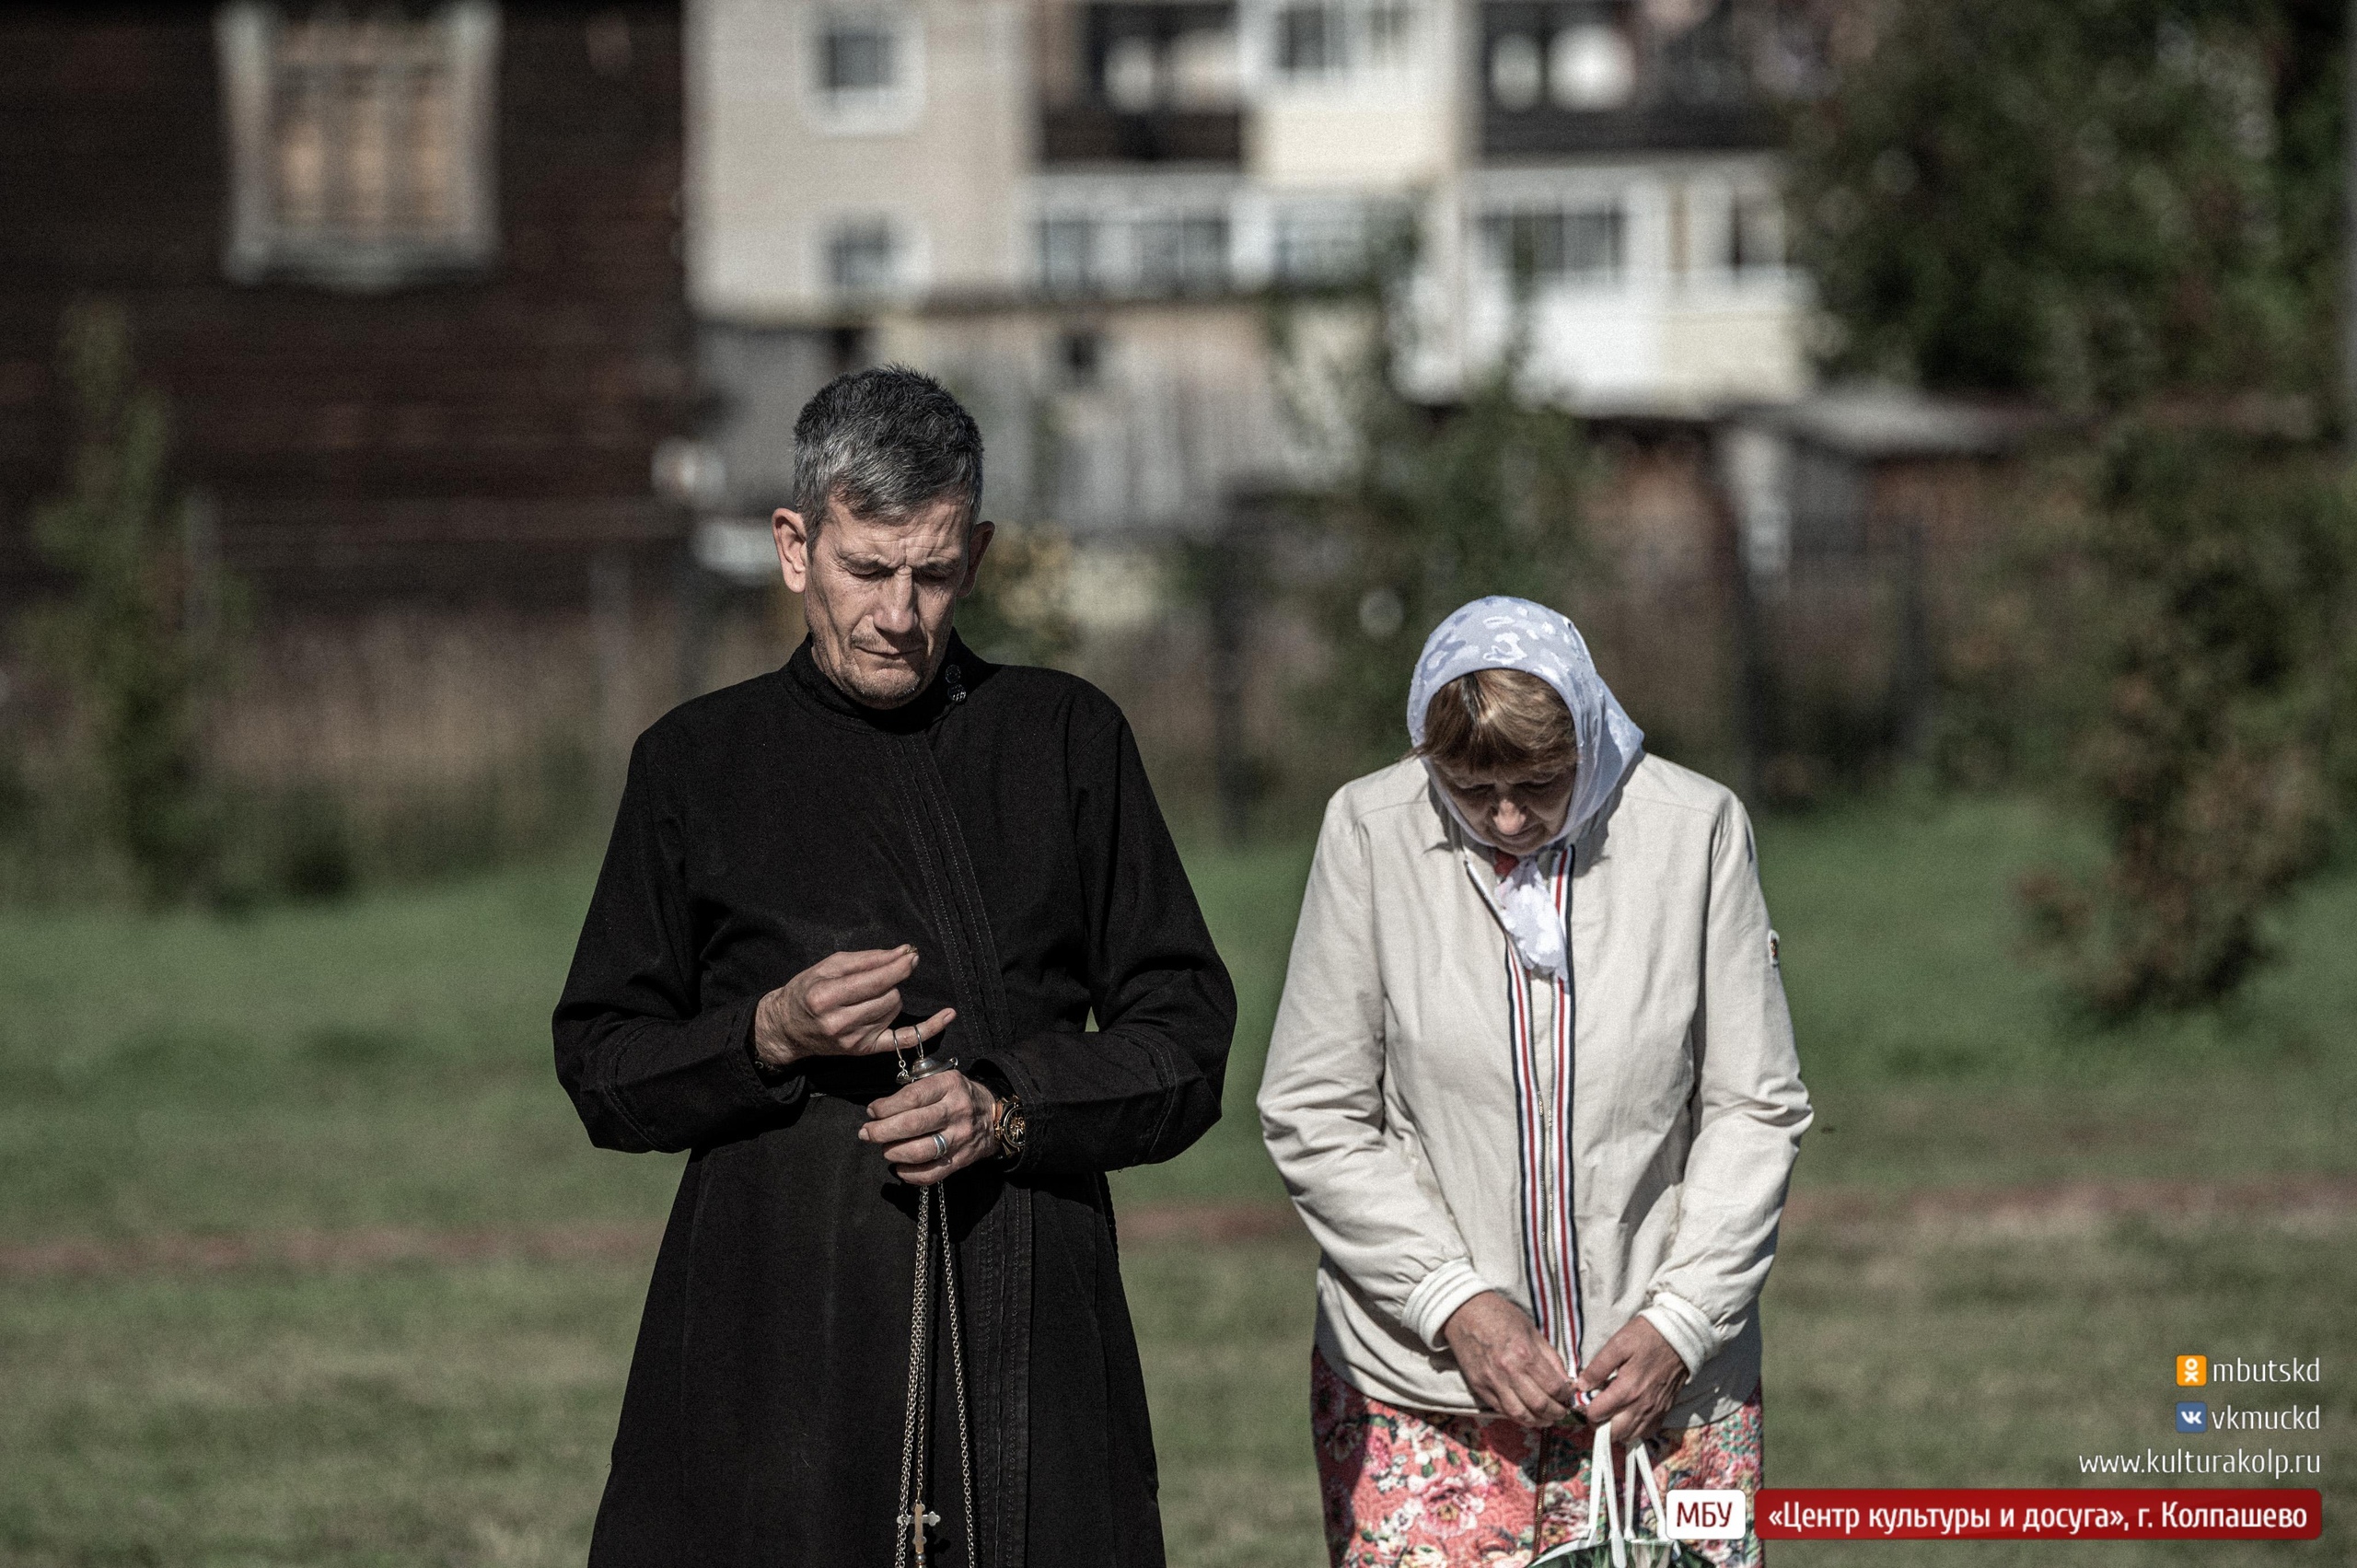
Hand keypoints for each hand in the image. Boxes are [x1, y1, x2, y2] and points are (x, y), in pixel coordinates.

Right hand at [752, 946, 955, 1069]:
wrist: (788, 1028)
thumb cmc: (806, 991)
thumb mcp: (829, 966)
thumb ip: (868, 959)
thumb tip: (904, 952)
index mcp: (827, 997)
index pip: (876, 980)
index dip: (898, 966)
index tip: (912, 955)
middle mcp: (840, 1022)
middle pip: (889, 995)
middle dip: (888, 982)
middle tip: (872, 980)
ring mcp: (853, 1040)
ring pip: (894, 1009)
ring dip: (889, 998)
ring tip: (866, 997)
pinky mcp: (864, 1050)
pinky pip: (904, 1040)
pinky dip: (929, 1028)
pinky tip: (948, 1014)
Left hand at [859, 1071, 1000, 1185]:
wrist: (996, 1117)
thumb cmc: (960, 1096)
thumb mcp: (944, 1079)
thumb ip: (916, 1088)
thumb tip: (880, 1109)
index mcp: (950, 1085)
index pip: (911, 1097)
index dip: (886, 1107)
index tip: (872, 1112)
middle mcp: (956, 1111)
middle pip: (912, 1125)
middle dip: (882, 1131)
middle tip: (866, 1133)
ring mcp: (960, 1138)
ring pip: (920, 1151)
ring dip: (893, 1152)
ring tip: (884, 1149)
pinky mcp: (961, 1160)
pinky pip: (931, 1173)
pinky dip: (910, 1174)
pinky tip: (899, 1167)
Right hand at [1441, 1291, 1578, 1426]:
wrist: (1464, 1313)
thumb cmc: (1501, 1316)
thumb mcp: (1532, 1330)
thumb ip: (1550, 1357)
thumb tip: (1565, 1381)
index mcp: (1525, 1354)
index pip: (1554, 1387)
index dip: (1567, 1396)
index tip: (1569, 1395)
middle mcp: (1509, 1371)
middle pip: (1540, 1405)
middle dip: (1557, 1413)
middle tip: (1562, 1411)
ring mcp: (1492, 1382)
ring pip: (1520, 1414)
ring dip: (1538, 1421)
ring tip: (1547, 1418)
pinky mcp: (1479, 1388)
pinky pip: (1501, 1410)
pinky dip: (1518, 1417)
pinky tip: (1527, 1414)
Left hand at [1574, 1316, 1689, 1443]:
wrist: (1681, 1338)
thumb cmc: (1647, 1337)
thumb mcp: (1618, 1343)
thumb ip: (1598, 1367)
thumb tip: (1582, 1386)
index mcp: (1627, 1390)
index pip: (1597, 1415)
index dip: (1586, 1408)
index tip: (1585, 1398)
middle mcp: (1641, 1406)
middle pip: (1612, 1434)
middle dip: (1598, 1424)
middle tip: (1596, 1407)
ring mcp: (1655, 1411)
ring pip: (1629, 1437)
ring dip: (1615, 1429)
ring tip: (1611, 1411)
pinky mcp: (1664, 1411)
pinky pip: (1646, 1433)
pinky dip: (1634, 1429)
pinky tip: (1628, 1413)